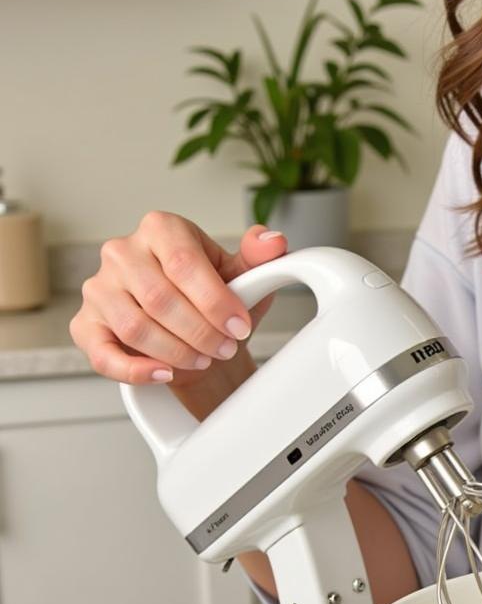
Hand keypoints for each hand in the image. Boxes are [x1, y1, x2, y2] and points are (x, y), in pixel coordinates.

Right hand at [71, 214, 287, 385]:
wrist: (193, 333)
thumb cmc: (213, 300)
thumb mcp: (242, 276)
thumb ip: (258, 258)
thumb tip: (273, 242)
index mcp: (161, 229)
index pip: (183, 263)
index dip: (215, 301)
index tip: (239, 327)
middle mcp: (122, 252)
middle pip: (160, 298)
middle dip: (201, 332)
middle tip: (225, 349)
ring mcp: (99, 288)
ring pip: (135, 328)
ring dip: (177, 352)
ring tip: (203, 359)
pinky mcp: (86, 325)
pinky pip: (104, 354)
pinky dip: (136, 371)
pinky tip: (165, 374)